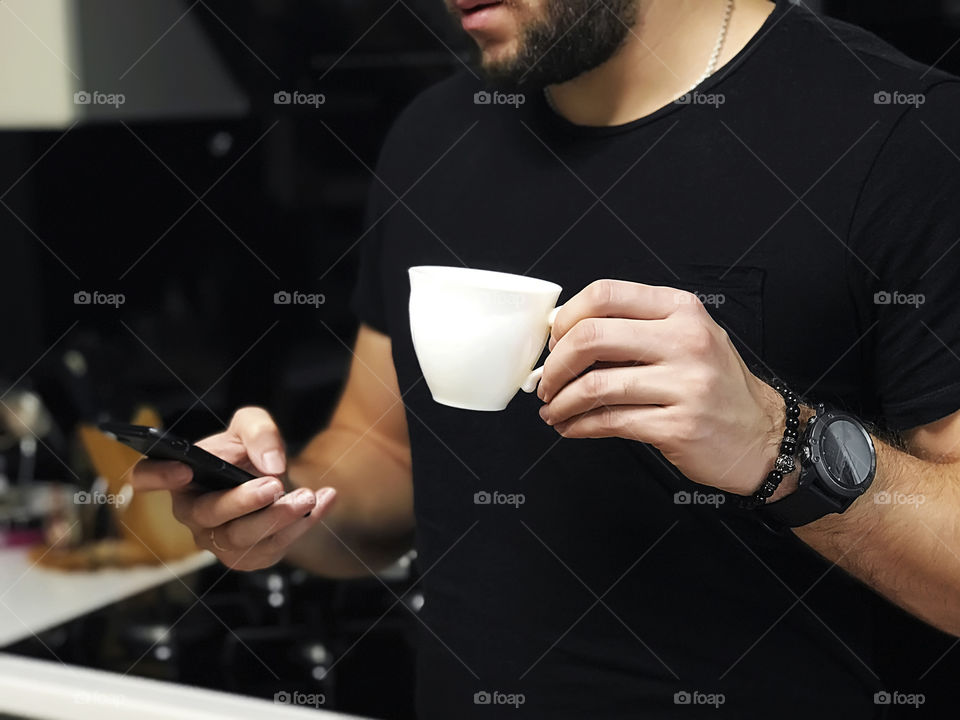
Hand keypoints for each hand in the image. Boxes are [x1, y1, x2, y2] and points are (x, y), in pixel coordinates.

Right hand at [131, 407, 336, 569]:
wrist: (280, 479)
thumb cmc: (251, 453)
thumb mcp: (253, 426)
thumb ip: (259, 431)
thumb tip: (271, 463)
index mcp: (182, 476)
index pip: (147, 477)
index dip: (157, 476)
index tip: (184, 469)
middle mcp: (194, 512)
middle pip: (208, 514)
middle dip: (243, 501)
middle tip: (275, 485)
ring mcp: (219, 540)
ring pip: (243, 538)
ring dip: (279, 518)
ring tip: (308, 497)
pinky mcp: (249, 556)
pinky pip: (274, 547)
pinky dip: (305, 524)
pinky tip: (325, 500)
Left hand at [537, 280, 784, 495]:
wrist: (762, 435)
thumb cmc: (716, 386)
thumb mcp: (687, 338)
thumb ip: (636, 329)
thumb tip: (565, 337)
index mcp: (680, 310)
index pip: (605, 294)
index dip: (566, 318)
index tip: (554, 341)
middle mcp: (685, 341)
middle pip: (592, 337)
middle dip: (555, 363)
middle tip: (546, 382)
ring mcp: (685, 384)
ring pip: (596, 385)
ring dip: (562, 401)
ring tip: (553, 410)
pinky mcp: (679, 426)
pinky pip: (610, 422)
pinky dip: (579, 426)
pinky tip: (571, 427)